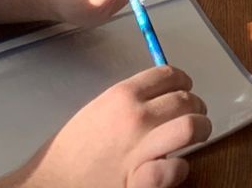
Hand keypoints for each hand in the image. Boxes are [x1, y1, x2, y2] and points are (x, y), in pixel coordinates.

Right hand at [0, 65, 208, 187]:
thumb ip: (128, 101)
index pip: (169, 75)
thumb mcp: (97, 110)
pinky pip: (177, 168)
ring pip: (191, 127)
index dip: (183, 81)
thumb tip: (159, 94)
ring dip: (201, 130)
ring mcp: (141, 149)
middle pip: (186, 99)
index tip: (185, 89)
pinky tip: (173, 167)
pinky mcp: (142, 180)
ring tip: (198, 135)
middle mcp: (136, 117)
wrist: (50, 183)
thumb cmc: (70, 149)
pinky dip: (180, 168)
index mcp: (122, 95)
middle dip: (196, 106)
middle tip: (195, 114)